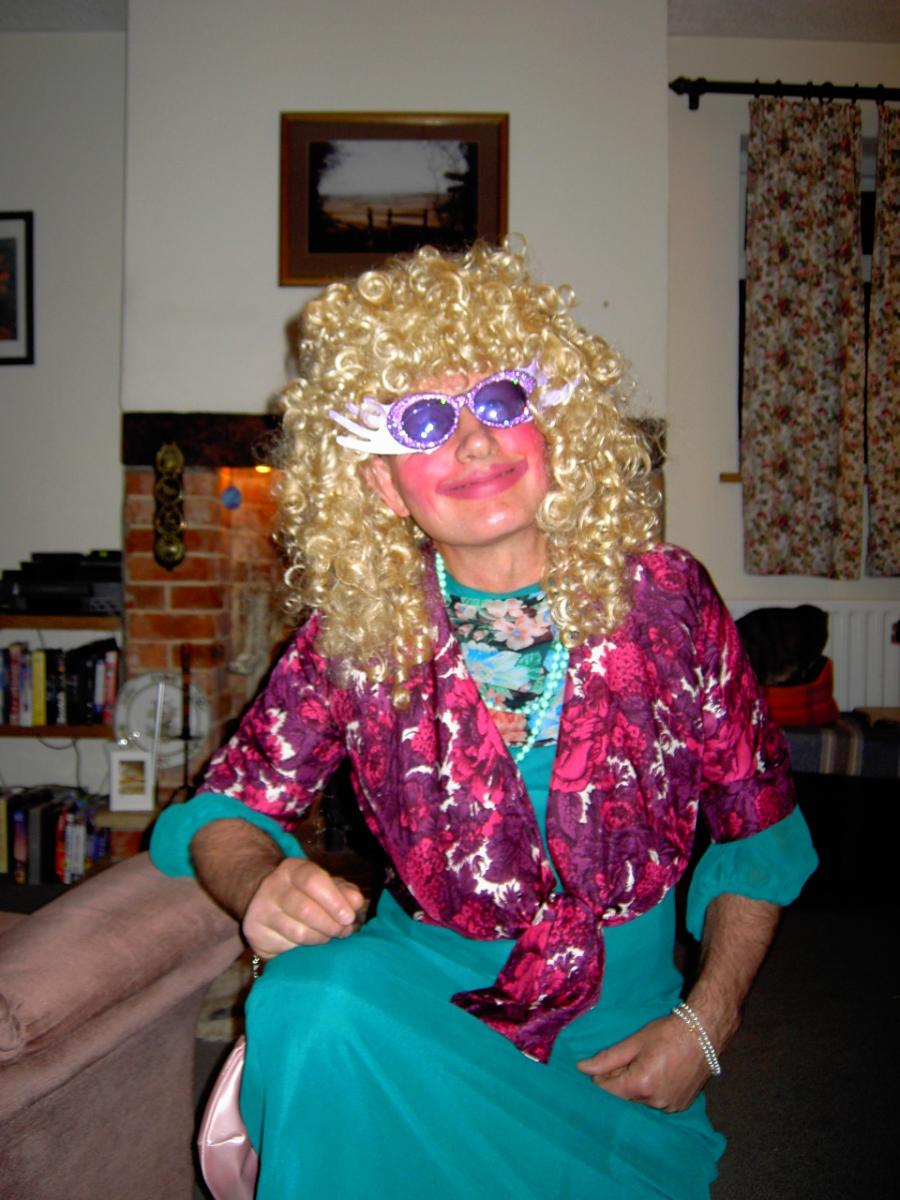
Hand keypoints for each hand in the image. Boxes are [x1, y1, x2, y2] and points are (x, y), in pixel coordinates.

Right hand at [242, 857, 366, 959]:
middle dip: (331, 924)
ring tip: (330, 935)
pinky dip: (304, 948)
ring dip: (321, 938)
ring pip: (298, 932)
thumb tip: (356, 901)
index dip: (334, 900)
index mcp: (291, 869)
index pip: (312, 880)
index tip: (349, 916)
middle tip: (344, 930)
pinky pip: (287, 947)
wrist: (263, 900)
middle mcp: (272, 886)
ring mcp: (260, 910)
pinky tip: (310, 942)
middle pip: (305, 909)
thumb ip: (344, 891)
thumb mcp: (325, 885)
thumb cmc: (303, 893)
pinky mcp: (255, 934)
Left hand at [576, 1014, 713, 1112]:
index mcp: (641, 1085)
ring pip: (640, 1101)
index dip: (600, 1078)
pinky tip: (658, 1073)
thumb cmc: (667, 1033)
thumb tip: (581, 1068)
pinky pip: (657, 1103)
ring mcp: (670, 1107)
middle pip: (624, 1097)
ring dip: (636, 1087)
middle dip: (619, 1081)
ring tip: (645, 1064)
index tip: (601, 1066)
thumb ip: (607, 1058)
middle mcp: (655, 1102)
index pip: (608, 1092)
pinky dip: (652, 1091)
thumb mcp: (634, 1041)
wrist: (703, 1033)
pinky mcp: (680, 1107)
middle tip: (627, 1060)